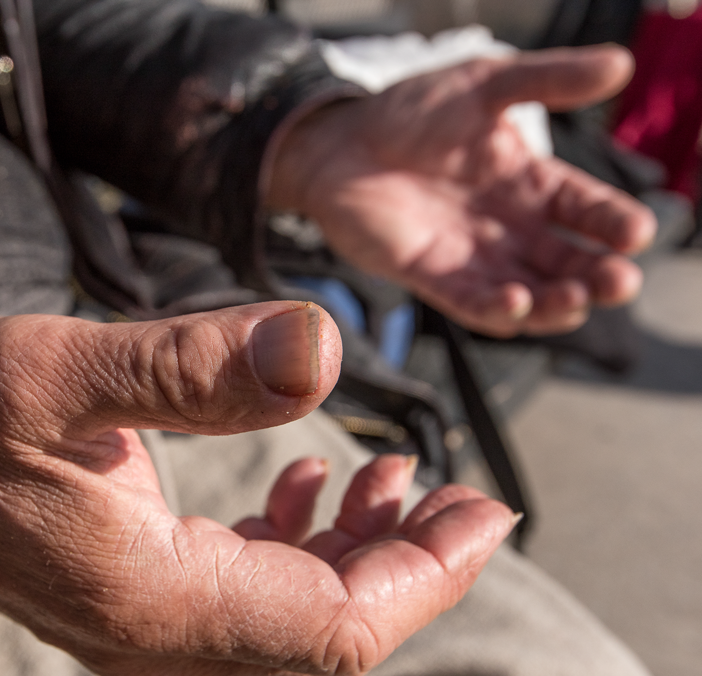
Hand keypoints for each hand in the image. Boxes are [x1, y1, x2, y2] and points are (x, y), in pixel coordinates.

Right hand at [0, 302, 514, 675]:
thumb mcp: (59, 368)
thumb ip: (191, 367)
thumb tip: (321, 347)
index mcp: (156, 599)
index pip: (334, 622)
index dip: (426, 573)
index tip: (486, 506)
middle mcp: (158, 630)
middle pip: (324, 626)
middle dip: (409, 561)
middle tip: (463, 488)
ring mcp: (144, 617)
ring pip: (289, 609)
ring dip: (357, 549)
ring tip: (396, 472)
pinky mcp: (130, 588)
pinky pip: (243, 584)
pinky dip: (295, 540)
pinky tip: (311, 479)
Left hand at [268, 45, 655, 336]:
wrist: (340, 141)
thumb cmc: (411, 113)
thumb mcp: (485, 85)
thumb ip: (547, 78)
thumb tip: (619, 63)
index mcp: (531, 185)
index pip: (587, 212)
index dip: (614, 224)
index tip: (636, 231)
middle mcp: (509, 229)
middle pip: (568, 264)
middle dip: (599, 277)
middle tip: (619, 281)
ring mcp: (472, 258)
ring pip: (529, 295)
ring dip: (557, 304)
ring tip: (576, 298)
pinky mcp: (430, 276)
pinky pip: (470, 304)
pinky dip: (497, 310)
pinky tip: (516, 302)